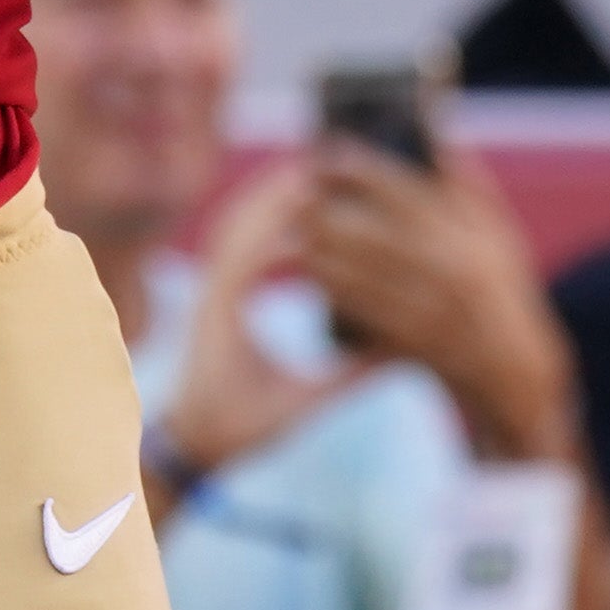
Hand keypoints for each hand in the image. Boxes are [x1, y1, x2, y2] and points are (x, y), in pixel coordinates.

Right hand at [158, 154, 334, 475]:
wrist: (205, 451)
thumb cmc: (250, 424)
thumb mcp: (315, 393)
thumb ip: (353, 369)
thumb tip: (404, 354)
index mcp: (239, 297)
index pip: (266, 236)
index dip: (293, 206)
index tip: (332, 183)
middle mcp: (223, 288)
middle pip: (251, 219)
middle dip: (287, 189)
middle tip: (329, 159)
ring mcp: (214, 296)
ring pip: (242, 231)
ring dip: (275, 201)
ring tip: (312, 173)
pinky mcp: (212, 312)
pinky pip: (238, 266)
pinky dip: (265, 242)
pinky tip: (295, 229)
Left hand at [290, 140, 573, 454]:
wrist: (514, 370)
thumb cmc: (502, 291)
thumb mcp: (500, 235)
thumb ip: (469, 185)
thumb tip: (436, 133)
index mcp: (472, 237)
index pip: (409, 194)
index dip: (365, 171)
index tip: (328, 154)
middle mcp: (455, 272)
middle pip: (378, 234)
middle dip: (333, 212)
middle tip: (298, 194)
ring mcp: (436, 310)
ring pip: (367, 275)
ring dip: (326, 251)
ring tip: (295, 230)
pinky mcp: (419, 342)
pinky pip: (368, 313)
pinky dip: (337, 291)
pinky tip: (314, 273)